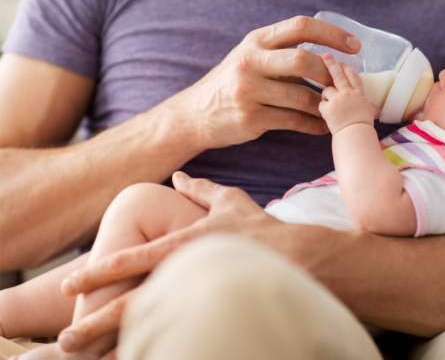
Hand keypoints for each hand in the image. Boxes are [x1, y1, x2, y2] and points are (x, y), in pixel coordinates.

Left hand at [55, 172, 279, 352]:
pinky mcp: (217, 317)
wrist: (304, 259)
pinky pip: (183, 339)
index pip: (134, 259)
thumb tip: (177, 175)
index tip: (68, 284)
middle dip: (96, 321)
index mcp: (186, 243)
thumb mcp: (231, 201)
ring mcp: (203, 299)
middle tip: (67, 338)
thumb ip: (200, 189)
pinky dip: (159, 352)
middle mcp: (188, 272)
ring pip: (155, 327)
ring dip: (119, 346)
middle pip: (134, 302)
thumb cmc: (264, 230)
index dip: (98, 271)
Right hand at [167, 16, 361, 150]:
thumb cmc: (232, 84)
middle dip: (329, 74)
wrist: (194, 115)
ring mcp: (248, 91)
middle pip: (303, 61)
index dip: (332, 33)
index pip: (300, 26)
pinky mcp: (250, 118)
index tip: (355, 45)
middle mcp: (250, 61)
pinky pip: (294, 121)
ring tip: (337, 110)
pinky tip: (322, 127)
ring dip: (325, 105)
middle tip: (344, 85)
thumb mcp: (250, 57)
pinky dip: (314, 125)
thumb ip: (281, 53)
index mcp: (255, 41)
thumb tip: (330, 54)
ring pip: (302, 97)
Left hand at [319, 54, 380, 134]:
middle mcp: (348, 93)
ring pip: (327, 90)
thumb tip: (378, 112)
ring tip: (331, 103)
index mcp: (359, 93)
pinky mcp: (327, 108)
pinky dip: (323, 108)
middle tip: (326, 56)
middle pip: (338, 75)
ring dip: (327, 94)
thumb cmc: (364, 127)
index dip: (347, 68)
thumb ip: (371, 110)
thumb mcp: (370, 114)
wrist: (355, 135)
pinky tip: (328, 114)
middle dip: (331, 64)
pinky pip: (321, 104)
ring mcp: (336, 100)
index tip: (342, 63)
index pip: (353, 76)